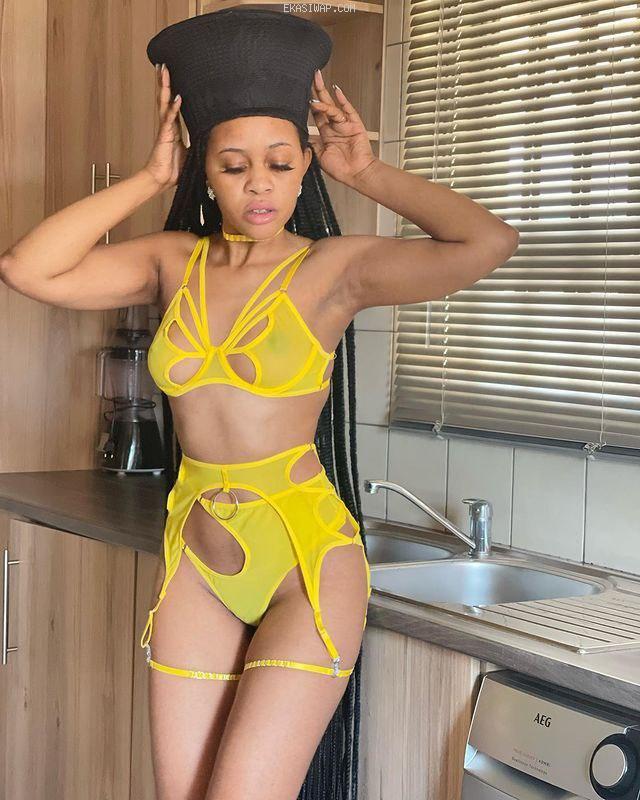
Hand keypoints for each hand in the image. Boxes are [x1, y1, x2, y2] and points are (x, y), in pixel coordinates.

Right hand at [144, 64, 186, 188]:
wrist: (162, 180)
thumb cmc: (174, 169)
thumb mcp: (191, 153)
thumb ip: (198, 144)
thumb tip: (212, 142)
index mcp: (174, 128)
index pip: (173, 105)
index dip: (173, 91)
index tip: (174, 76)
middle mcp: (168, 125)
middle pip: (166, 98)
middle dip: (165, 82)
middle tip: (165, 65)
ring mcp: (165, 129)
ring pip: (164, 103)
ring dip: (165, 87)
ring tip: (164, 71)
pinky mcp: (164, 136)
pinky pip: (169, 119)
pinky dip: (174, 108)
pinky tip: (177, 97)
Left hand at [308, 69, 376, 186]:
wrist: (357, 174)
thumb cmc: (342, 169)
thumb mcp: (319, 156)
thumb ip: (312, 144)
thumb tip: (301, 135)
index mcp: (326, 134)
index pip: (316, 114)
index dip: (310, 104)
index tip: (301, 94)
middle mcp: (335, 127)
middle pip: (324, 105)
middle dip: (318, 90)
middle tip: (312, 76)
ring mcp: (345, 125)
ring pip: (332, 107)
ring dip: (324, 98)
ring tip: (315, 89)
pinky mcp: (355, 124)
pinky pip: (347, 110)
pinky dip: (342, 100)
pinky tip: (336, 90)